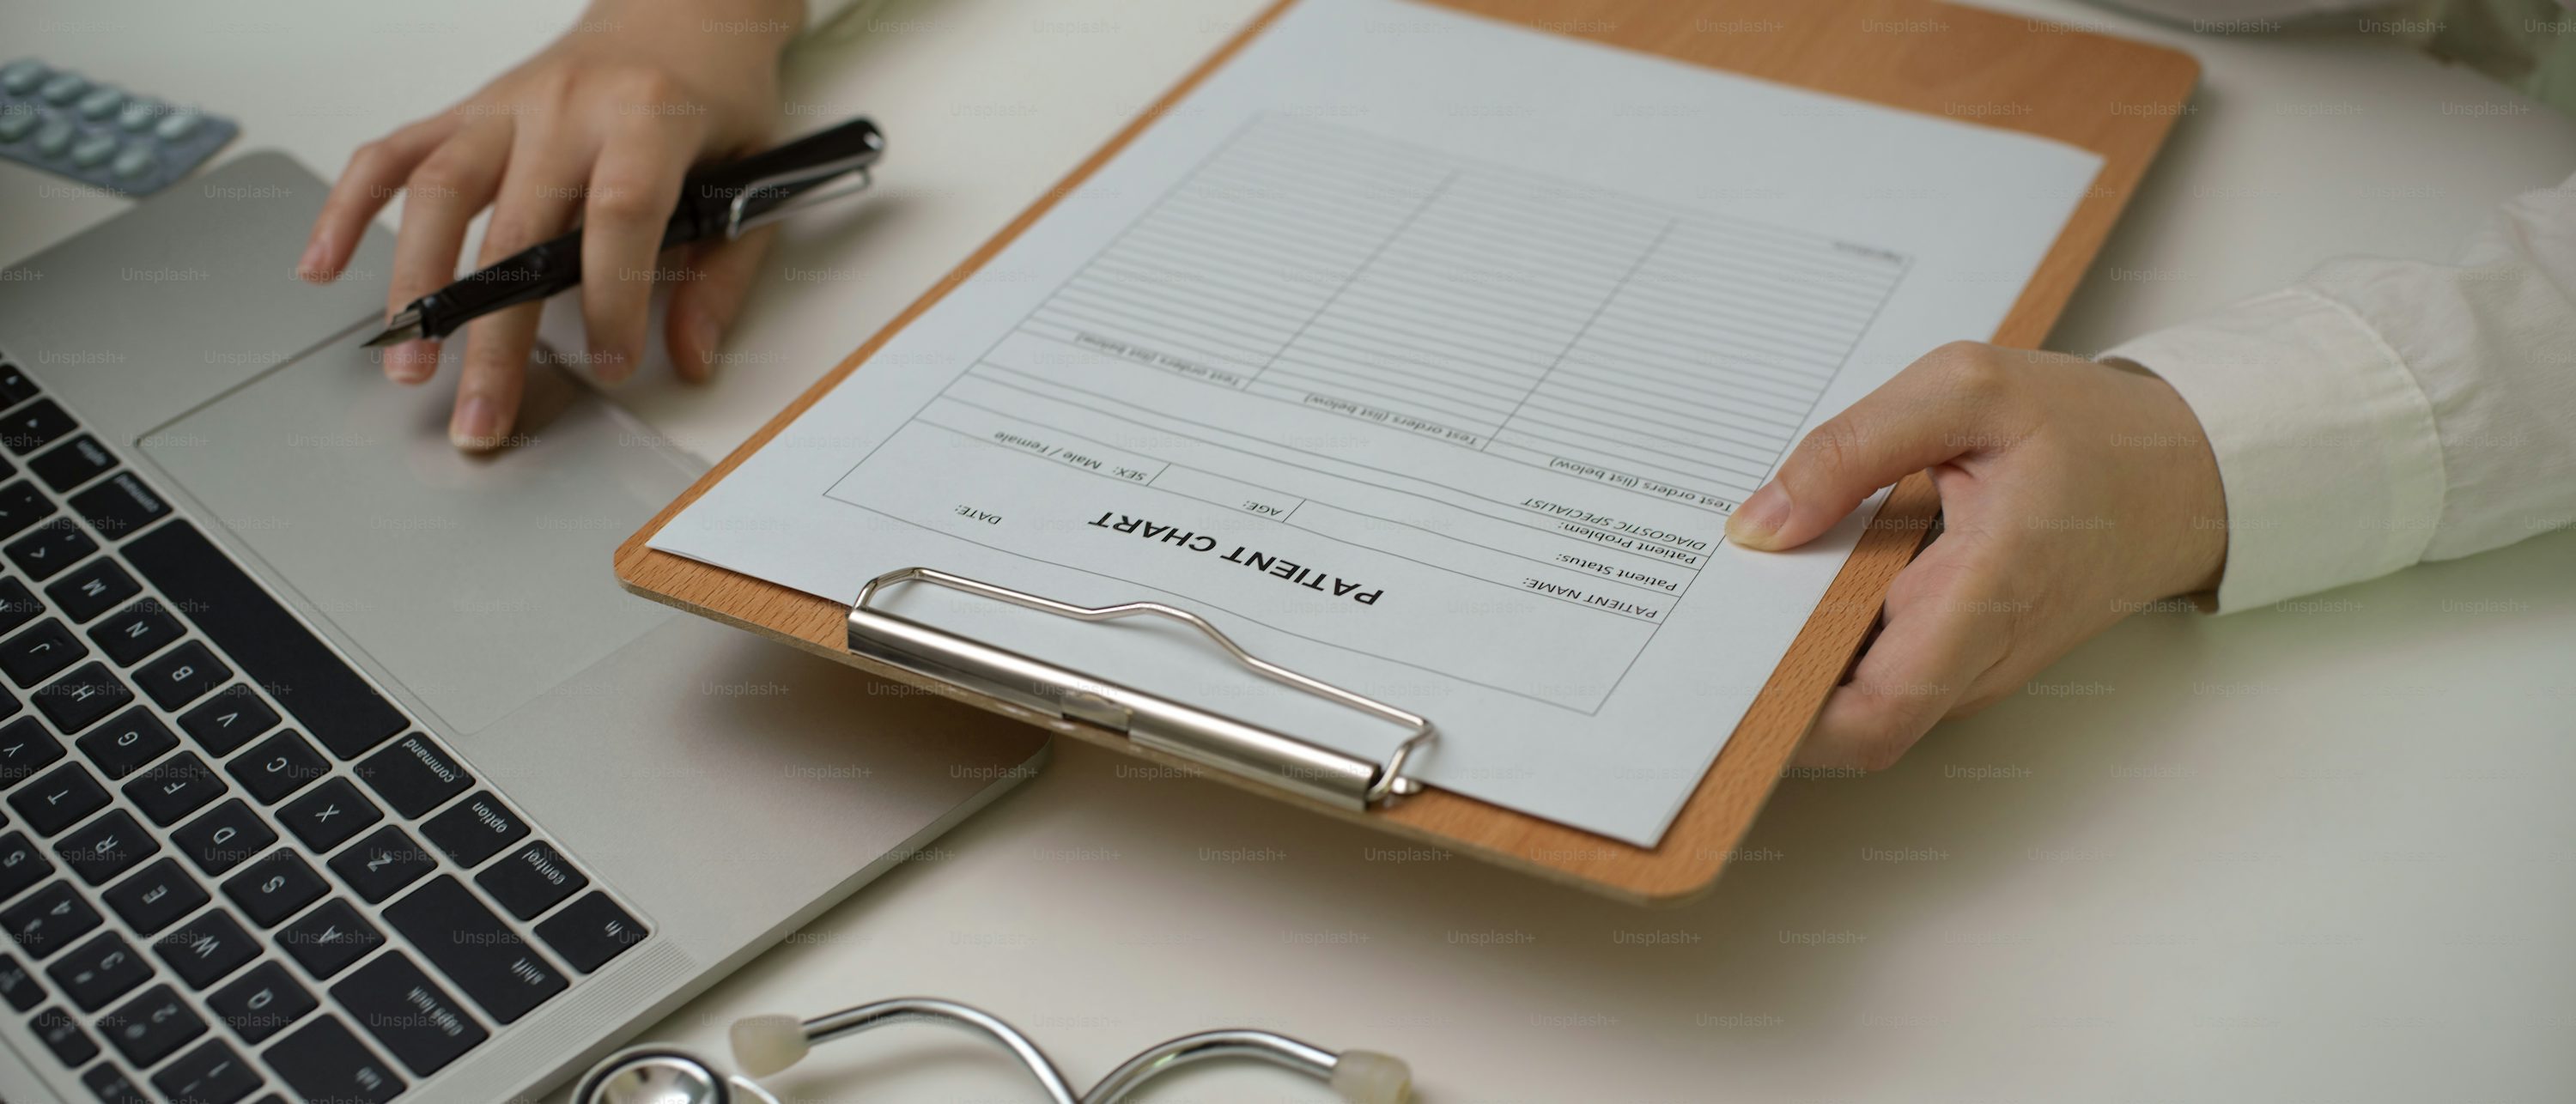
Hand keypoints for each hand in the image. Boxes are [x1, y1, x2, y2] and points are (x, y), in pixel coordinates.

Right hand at [296, 0, 799, 448]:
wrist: (681, 10)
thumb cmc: (716, 96)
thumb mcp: (753, 177)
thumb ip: (722, 272)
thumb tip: (690, 359)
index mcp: (647, 117)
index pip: (618, 216)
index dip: (610, 299)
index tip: (607, 365)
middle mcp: (566, 106)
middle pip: (519, 230)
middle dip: (495, 337)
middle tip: (482, 417)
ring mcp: (507, 107)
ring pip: (440, 193)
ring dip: (415, 286)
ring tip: (407, 363)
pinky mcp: (468, 110)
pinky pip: (394, 153)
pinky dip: (350, 206)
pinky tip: (322, 265)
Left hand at [1724, 342, 2228, 769]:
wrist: (2183, 473)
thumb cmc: (2086, 429)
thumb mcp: (1968, 390)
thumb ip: (1852, 449)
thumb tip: (1756, 525)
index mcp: (1986, 594)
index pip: (1877, 716)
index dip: (1790, 720)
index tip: (1725, 671)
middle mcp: (1976, 656)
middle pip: (1847, 713)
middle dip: (1769, 673)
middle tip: (1705, 606)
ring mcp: (1970, 667)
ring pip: (1859, 691)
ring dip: (1795, 649)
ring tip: (1742, 580)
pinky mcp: (1962, 655)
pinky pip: (1881, 663)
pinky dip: (1830, 628)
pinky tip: (1799, 571)